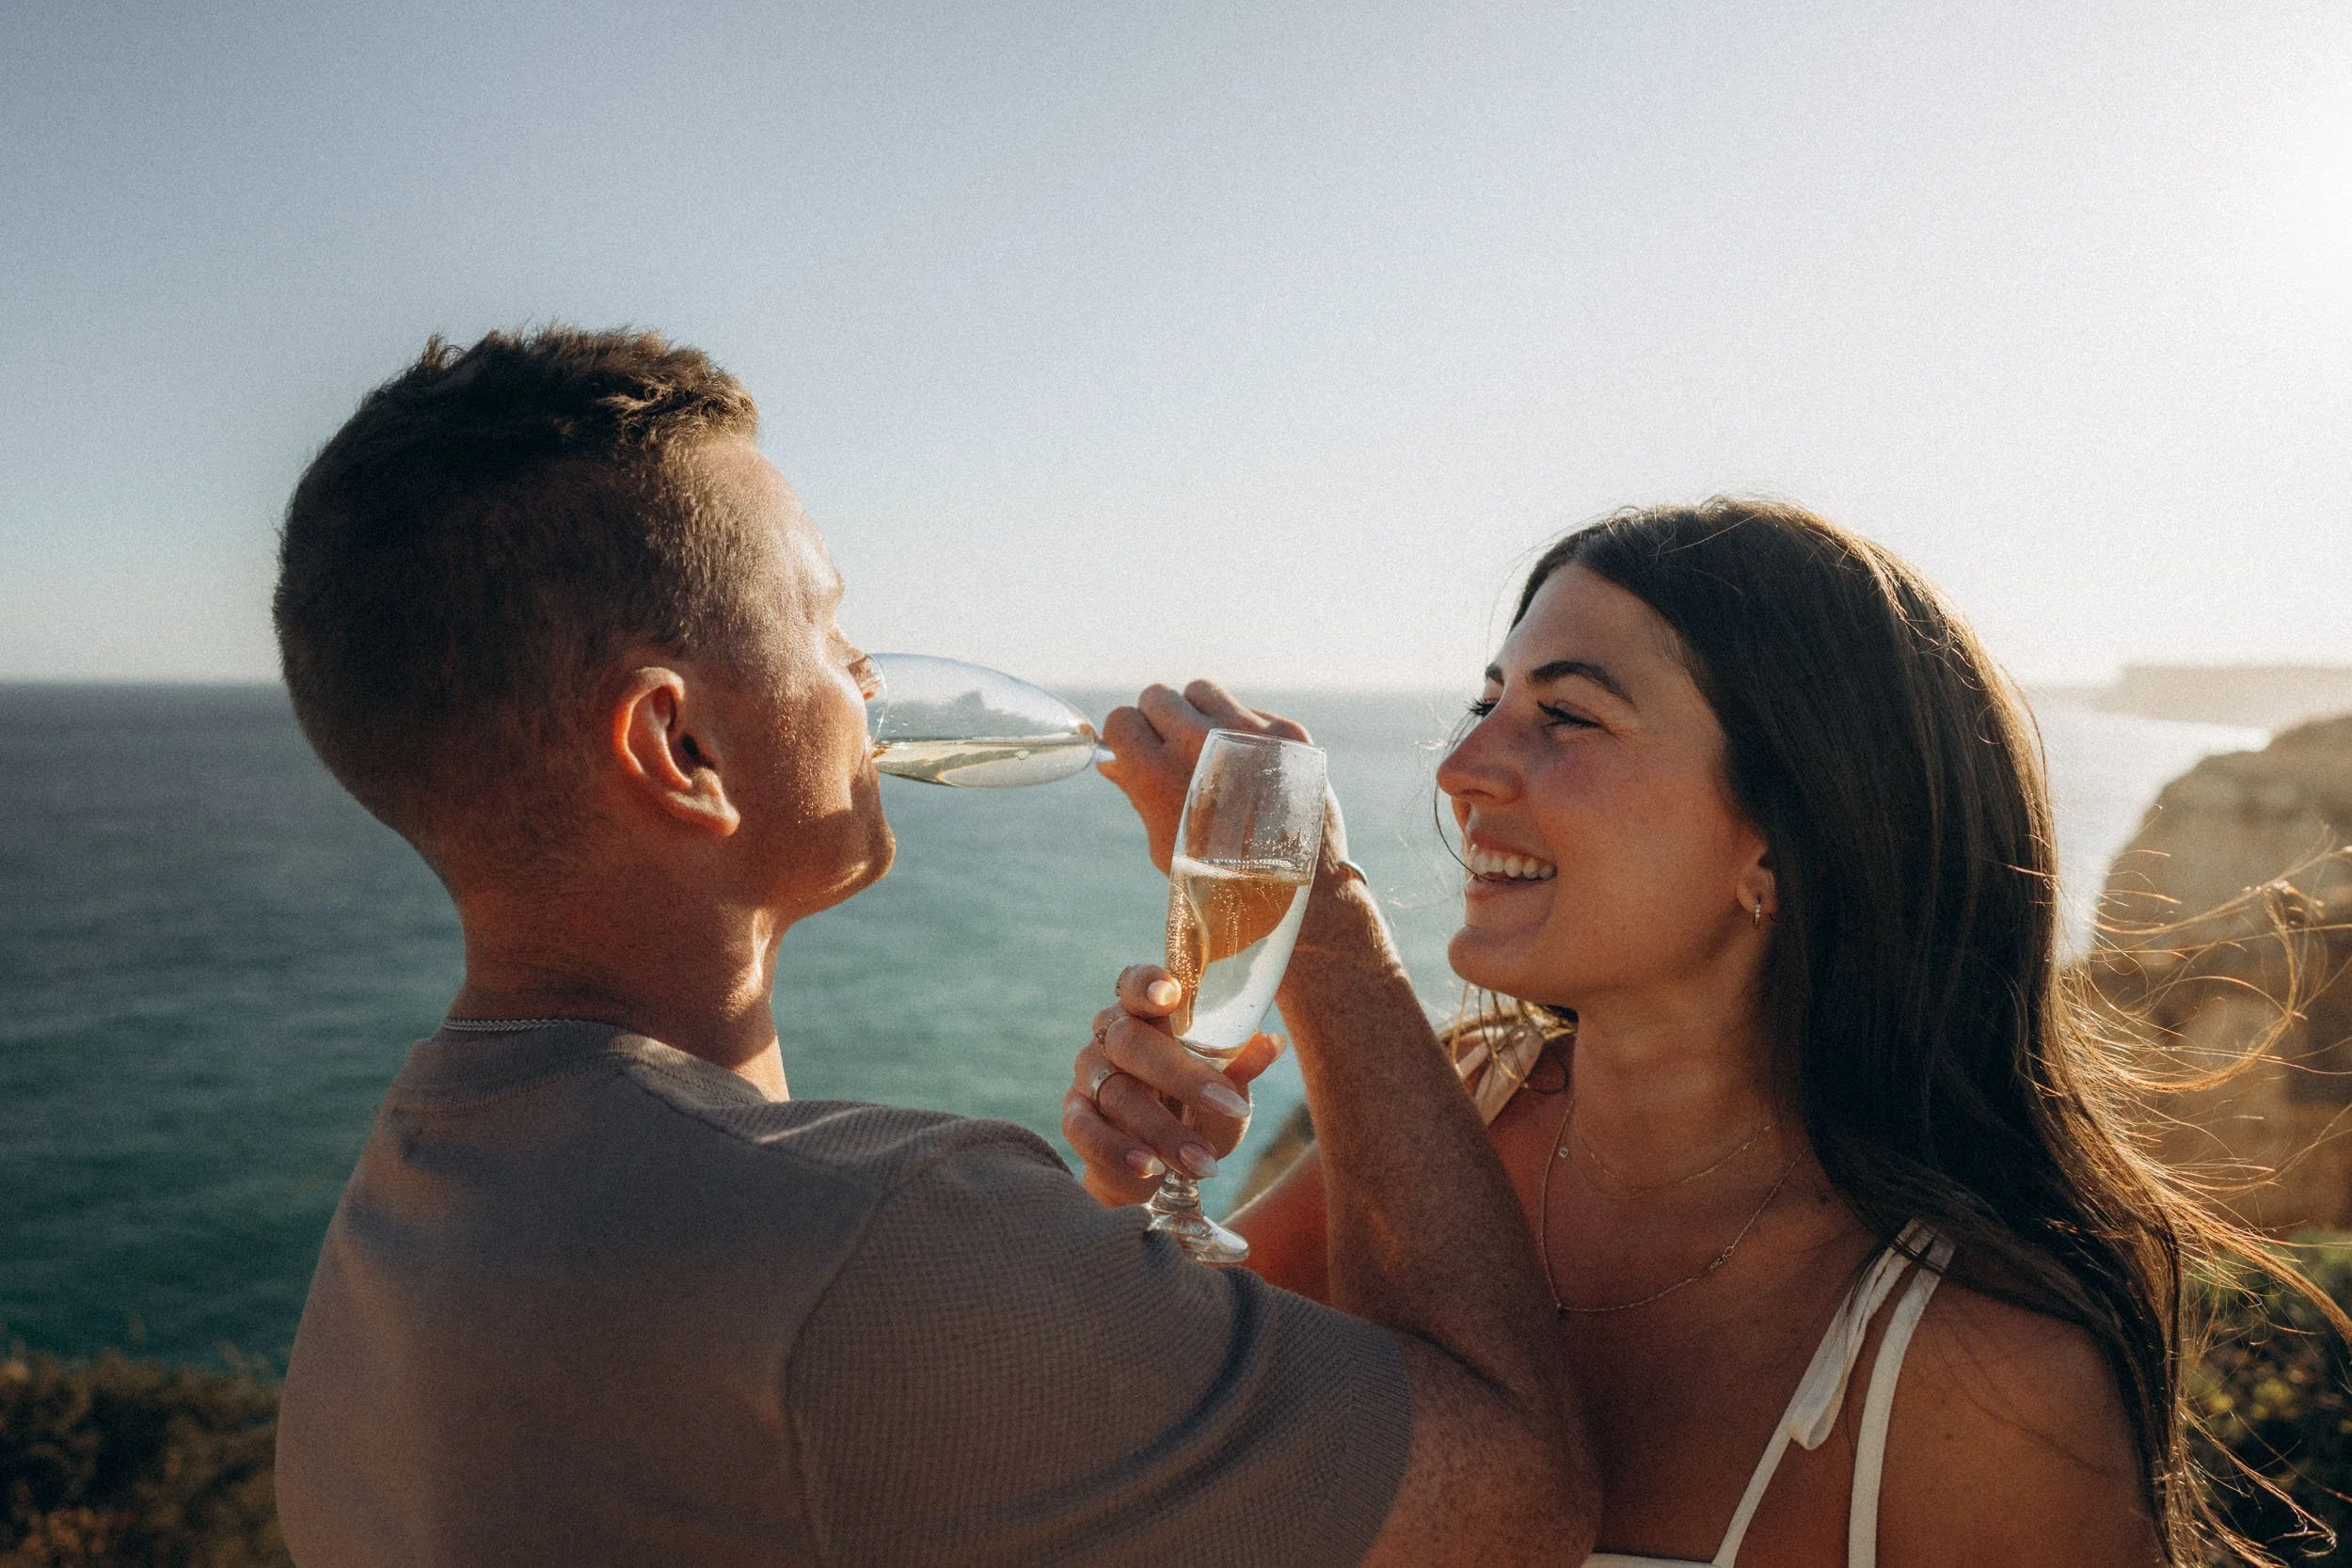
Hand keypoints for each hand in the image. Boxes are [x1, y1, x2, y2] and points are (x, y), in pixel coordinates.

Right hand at [1063, 962, 1285, 1205]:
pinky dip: (1120, 1151)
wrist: (1158, 1168)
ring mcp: (1088, 1076)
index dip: (1148, 984)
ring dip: (1164, 1131)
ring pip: (1117, 1094)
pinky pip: (1087, 1131)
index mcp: (1147, 1013)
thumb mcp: (1225, 1091)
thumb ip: (1240, 1067)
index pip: (1136, 984)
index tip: (1170, 993)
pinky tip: (1151, 1168)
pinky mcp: (1074, 1118)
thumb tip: (1272, 1044)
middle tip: (1229, 1106)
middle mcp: (1110, 1037)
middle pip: (1130, 1041)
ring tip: (1204, 1163)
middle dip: (1182, 1076)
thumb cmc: (1195, 1112)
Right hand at [1097, 679, 1314, 873]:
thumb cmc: (1223, 879)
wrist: (1301, 892)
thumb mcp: (1165, 844)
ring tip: (1211, 750)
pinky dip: (1243, 732)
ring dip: (1199, 713)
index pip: (1121, 719)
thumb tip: (1113, 760)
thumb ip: (1137, 793)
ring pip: (1203, 691)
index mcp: (1159, 774)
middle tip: (1172, 749)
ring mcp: (1246, 731)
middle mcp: (1200, 742)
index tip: (1136, 749)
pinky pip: (1248, 711)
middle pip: (1158, 696)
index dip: (1126, 736)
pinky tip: (1252, 768)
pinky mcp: (1285, 731)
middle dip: (1159, 719)